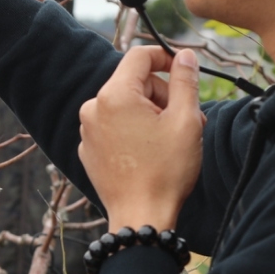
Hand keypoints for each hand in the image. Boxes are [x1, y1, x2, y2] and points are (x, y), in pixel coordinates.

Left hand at [79, 46, 202, 231]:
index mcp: (115, 95)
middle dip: (162, 94)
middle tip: (187, 119)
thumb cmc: (166, 170)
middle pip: (134, 82)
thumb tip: (185, 55)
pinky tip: (151, 153)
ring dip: (150, 114)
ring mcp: (87, 130)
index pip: (140, 56)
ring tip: (172, 139)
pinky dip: (133, 131)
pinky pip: (114, 127)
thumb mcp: (185, 120)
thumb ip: (185, 81)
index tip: (184, 69)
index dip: (165, 57)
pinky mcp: (89, 150)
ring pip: (125, 105)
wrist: (141, 218)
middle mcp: (93, 108)